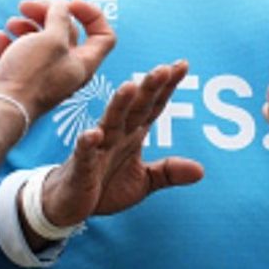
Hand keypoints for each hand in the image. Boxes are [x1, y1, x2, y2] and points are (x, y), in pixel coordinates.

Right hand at [0, 0, 115, 118]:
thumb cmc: (30, 76)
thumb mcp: (52, 39)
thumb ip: (60, 17)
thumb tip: (60, 6)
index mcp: (83, 64)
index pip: (104, 36)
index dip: (92, 15)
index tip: (70, 4)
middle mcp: (66, 71)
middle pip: (66, 33)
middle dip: (48, 13)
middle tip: (27, 5)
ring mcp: (42, 77)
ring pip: (39, 41)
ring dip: (26, 25)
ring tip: (12, 22)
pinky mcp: (19, 80)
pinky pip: (18, 55)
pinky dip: (10, 43)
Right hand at [30, 60, 203, 244]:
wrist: (67, 203)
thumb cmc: (103, 186)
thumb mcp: (143, 182)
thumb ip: (168, 172)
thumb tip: (201, 170)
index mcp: (132, 134)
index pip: (152, 106)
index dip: (166, 87)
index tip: (182, 65)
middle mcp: (116, 134)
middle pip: (135, 108)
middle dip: (148, 88)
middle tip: (163, 69)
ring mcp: (97, 148)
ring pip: (110, 122)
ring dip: (119, 105)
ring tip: (129, 88)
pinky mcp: (80, 167)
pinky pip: (84, 153)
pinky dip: (88, 142)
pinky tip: (93, 134)